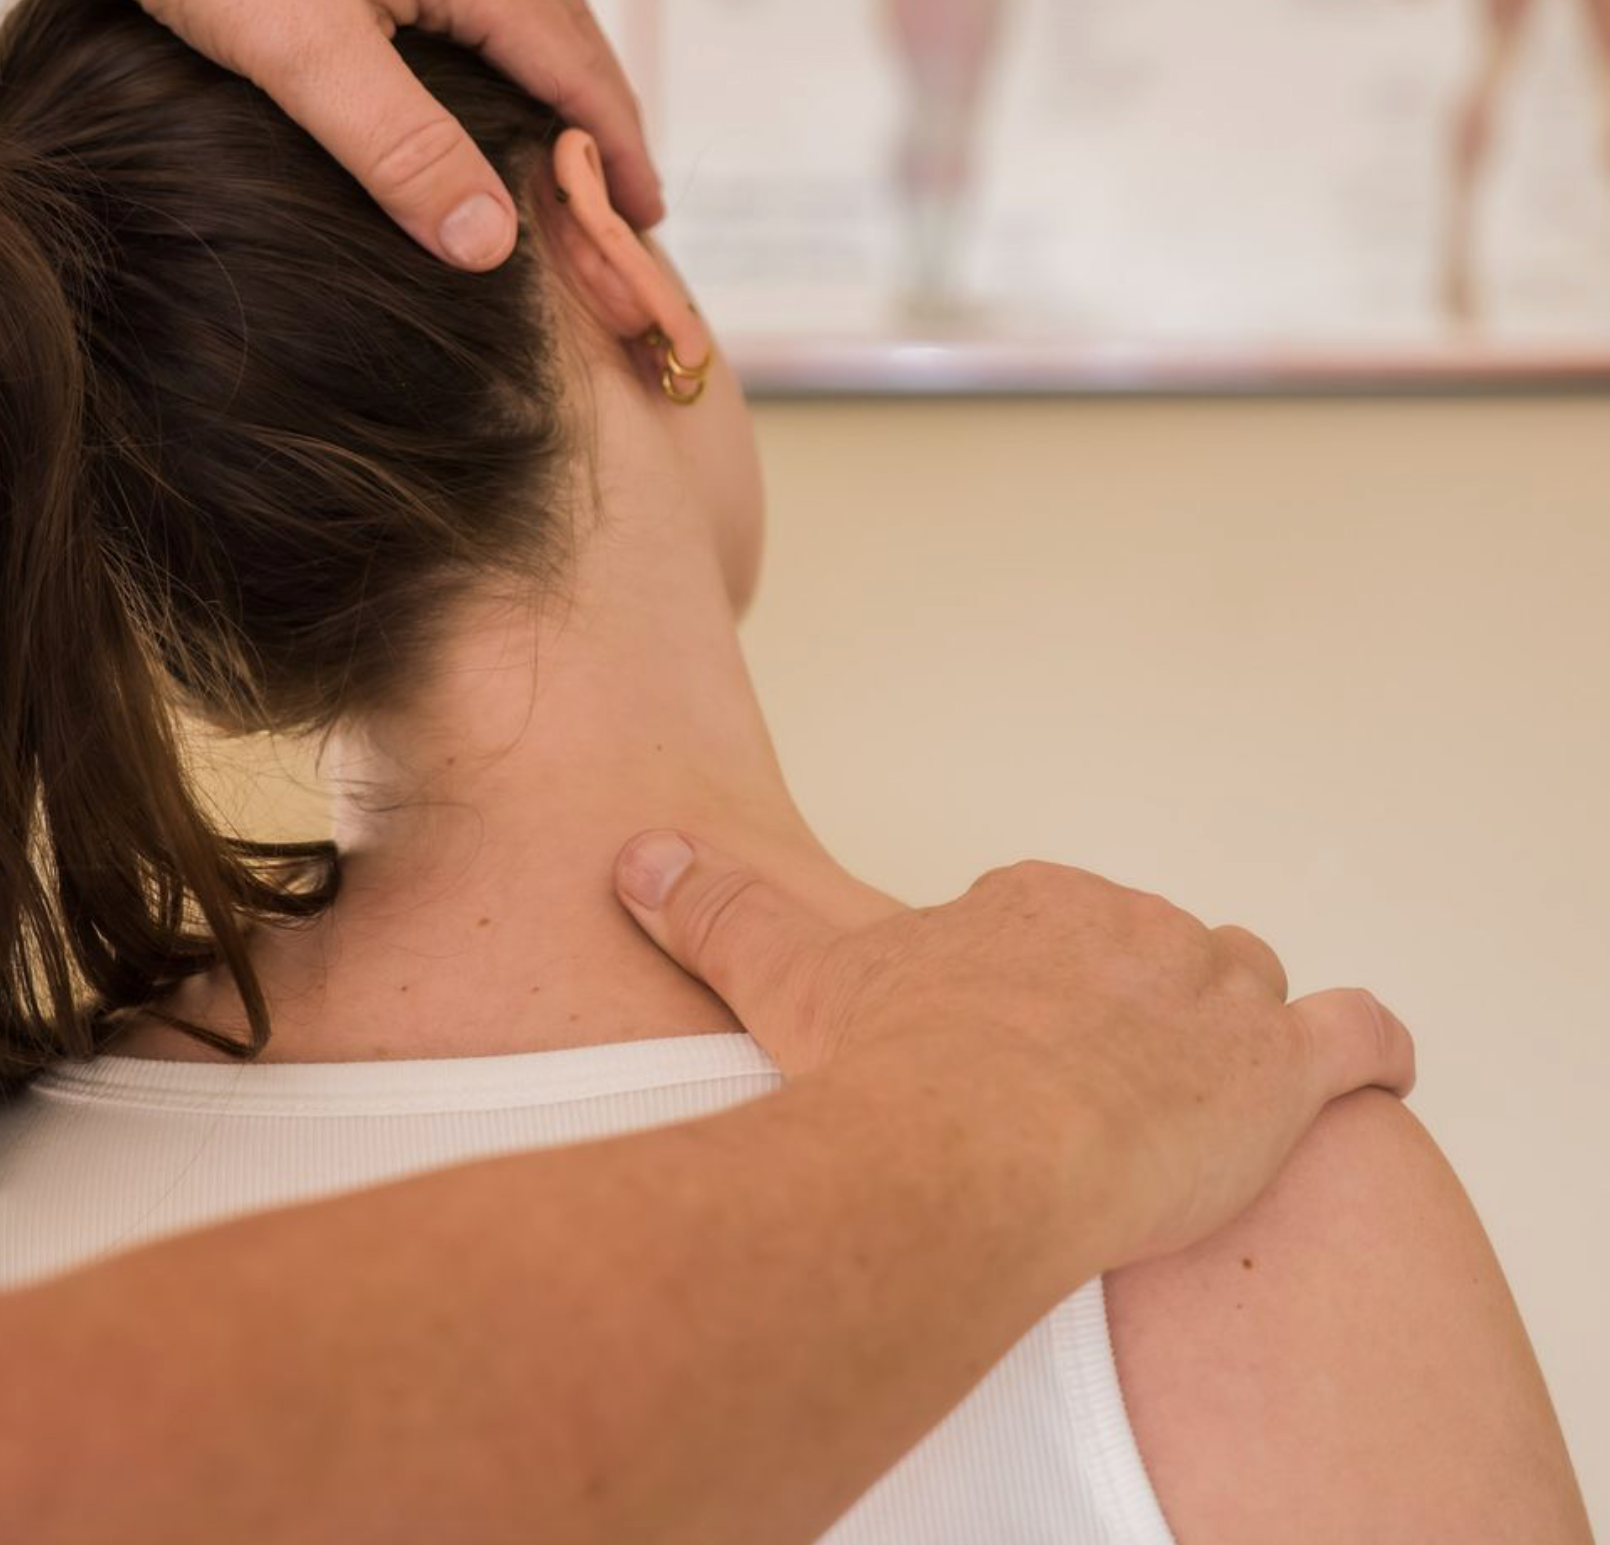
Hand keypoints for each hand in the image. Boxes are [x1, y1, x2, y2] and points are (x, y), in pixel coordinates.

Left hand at [60, 0, 661, 268]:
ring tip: (561, 128)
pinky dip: (492, 32)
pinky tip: (459, 59)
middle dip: (601, 105)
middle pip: (562, 19)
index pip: (575, 61)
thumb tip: (494, 245)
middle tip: (622, 183)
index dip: (618, 145)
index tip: (643, 216)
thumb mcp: (308, 58)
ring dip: (551, 64)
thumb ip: (406, 153)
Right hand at [614, 836, 1414, 1271]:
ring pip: (1249, 983)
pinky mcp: (1282, 1072)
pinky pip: (1362, 1039)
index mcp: (1029, 903)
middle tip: (1093, 1082)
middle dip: (1133, 1001)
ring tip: (1201, 1089)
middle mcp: (1131, 927)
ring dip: (1234, 1026)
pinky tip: (1364, 1070)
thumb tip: (630, 852)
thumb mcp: (786, 970)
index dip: (1037, 972)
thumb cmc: (883, 1067)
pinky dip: (1371, 1051)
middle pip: (1154, 946)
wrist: (965, 1148)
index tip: (1007, 1034)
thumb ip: (711, 905)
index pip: (1055, 913)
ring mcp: (1213, 995)